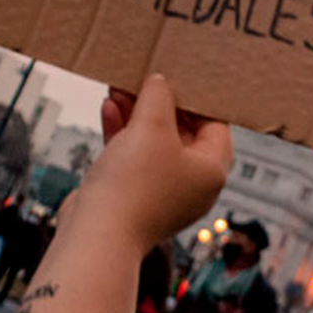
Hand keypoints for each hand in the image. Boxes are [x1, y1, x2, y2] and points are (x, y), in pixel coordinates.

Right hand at [74, 74, 230, 250]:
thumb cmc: (134, 183)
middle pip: (182, 133)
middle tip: (143, 79)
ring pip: (152, 144)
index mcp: (211, 171)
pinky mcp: (134, 198)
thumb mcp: (151, 126)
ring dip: (136, 115)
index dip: (195, 99)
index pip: (214, 125)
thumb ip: (158, 97)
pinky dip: (122, 134)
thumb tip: (160, 83)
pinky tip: (108, 109)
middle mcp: (192, 185)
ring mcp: (162, 193)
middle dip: (159, 104)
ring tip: (119, 88)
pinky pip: (133, 159)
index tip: (176, 77)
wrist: (97, 235)